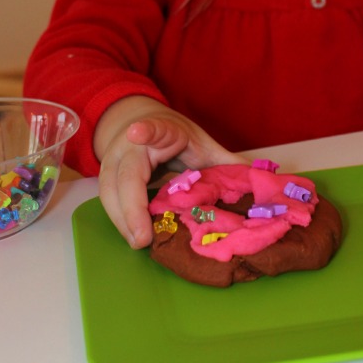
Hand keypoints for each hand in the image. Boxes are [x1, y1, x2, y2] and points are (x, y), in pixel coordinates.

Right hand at [95, 97, 246, 248]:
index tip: (137, 133)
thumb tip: (257, 181)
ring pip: (109, 192)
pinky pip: (109, 201)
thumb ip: (224, 162)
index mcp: (161, 130)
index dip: (145, 131)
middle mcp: (131, 145)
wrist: (137, 120)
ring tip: (139, 242)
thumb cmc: (173, 134)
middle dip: (131, 207)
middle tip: (142, 238)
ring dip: (122, 220)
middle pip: (125, 174)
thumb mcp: (200, 143)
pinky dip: (121, 220)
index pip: (152, 128)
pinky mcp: (105, 176)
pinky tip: (134, 235)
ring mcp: (113, 160)